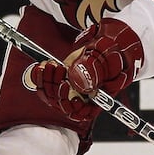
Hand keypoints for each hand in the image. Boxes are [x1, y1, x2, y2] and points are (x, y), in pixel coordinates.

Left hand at [27, 19, 142, 120]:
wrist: (107, 42)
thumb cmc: (112, 50)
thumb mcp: (107, 54)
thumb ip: (95, 66)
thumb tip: (80, 81)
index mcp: (100, 96)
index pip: (86, 113)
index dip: (76, 109)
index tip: (72, 95)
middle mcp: (84, 97)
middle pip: (66, 105)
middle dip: (58, 89)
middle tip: (59, 69)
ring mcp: (71, 90)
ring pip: (53, 96)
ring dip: (48, 81)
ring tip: (50, 64)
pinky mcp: (61, 81)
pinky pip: (46, 87)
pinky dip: (41, 77)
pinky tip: (42, 65)